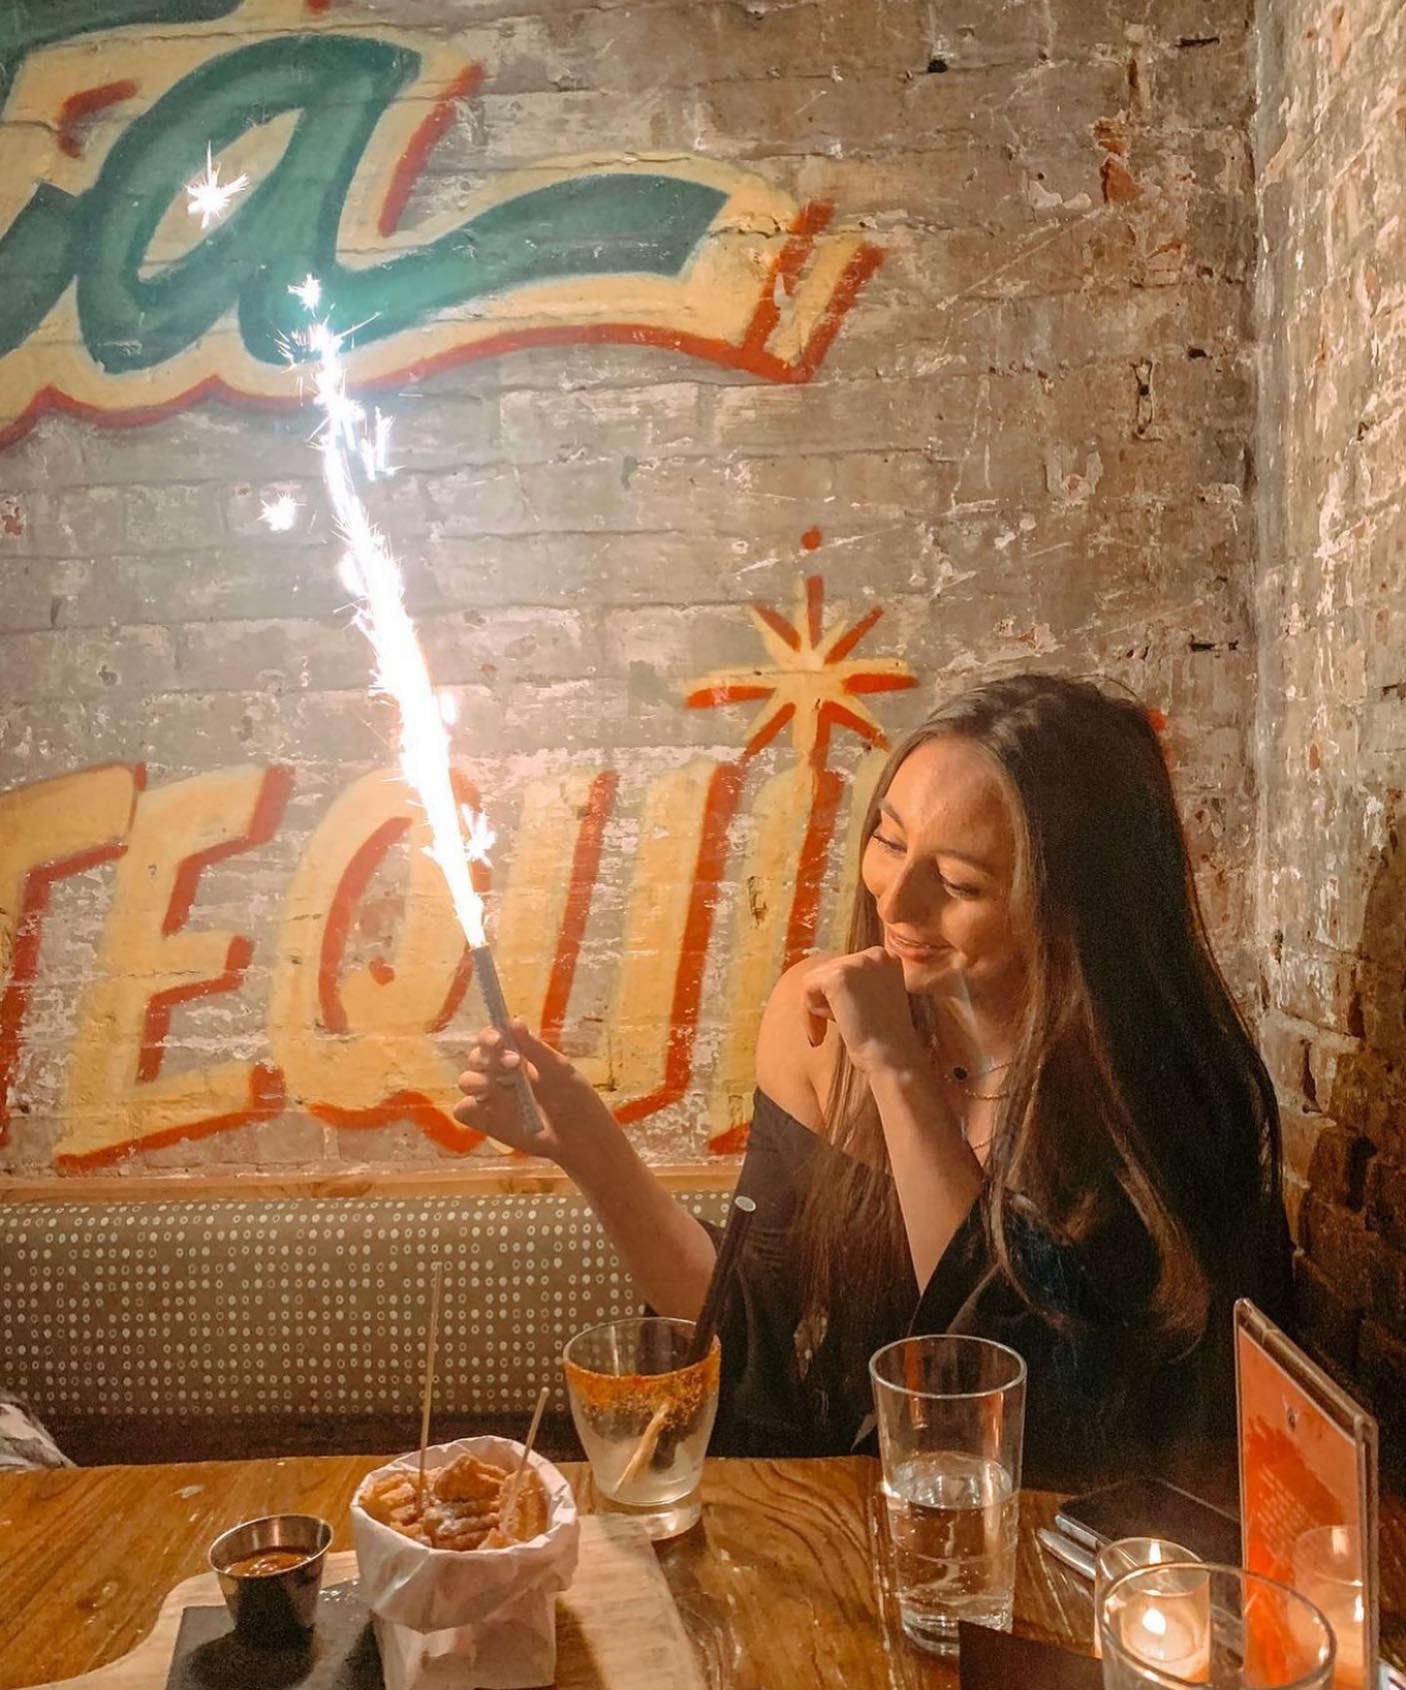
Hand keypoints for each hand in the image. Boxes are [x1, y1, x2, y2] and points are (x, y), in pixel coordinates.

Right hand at [453, 1021, 615, 1173]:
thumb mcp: (558, 1069)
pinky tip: (491, 1108)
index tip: (499, 1041)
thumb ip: (534, 1048)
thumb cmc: (574, 1098)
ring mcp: (491, 1098)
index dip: (489, 1036)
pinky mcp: (485, 1122)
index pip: (491, 1039)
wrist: (580, 1136)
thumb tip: (513, 1021)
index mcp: (516, 1056)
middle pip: (475, 1057)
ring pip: (466, 1080)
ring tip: (507, 1088)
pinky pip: (463, 1110)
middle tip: (514, 1064)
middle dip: (488, 1058)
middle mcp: (499, 1074)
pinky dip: (469, 1107)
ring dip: (480, 1080)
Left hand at [801, 947, 924, 1076]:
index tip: (839, 1021)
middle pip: (829, 970)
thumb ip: (856, 984)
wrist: (893, 1059)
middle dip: (825, 1001)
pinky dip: (808, 1014)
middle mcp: (875, 953)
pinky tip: (822, 1034)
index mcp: (887, 957)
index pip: (846, 967)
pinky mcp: (838, 976)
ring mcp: (857, 962)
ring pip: (815, 979)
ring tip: (830, 1032)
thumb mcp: (874, 999)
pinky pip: (807, 988)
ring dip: (817, 1009)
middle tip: (831, 1031)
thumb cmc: (884, 1039)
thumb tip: (819, 977)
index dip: (837, 996)